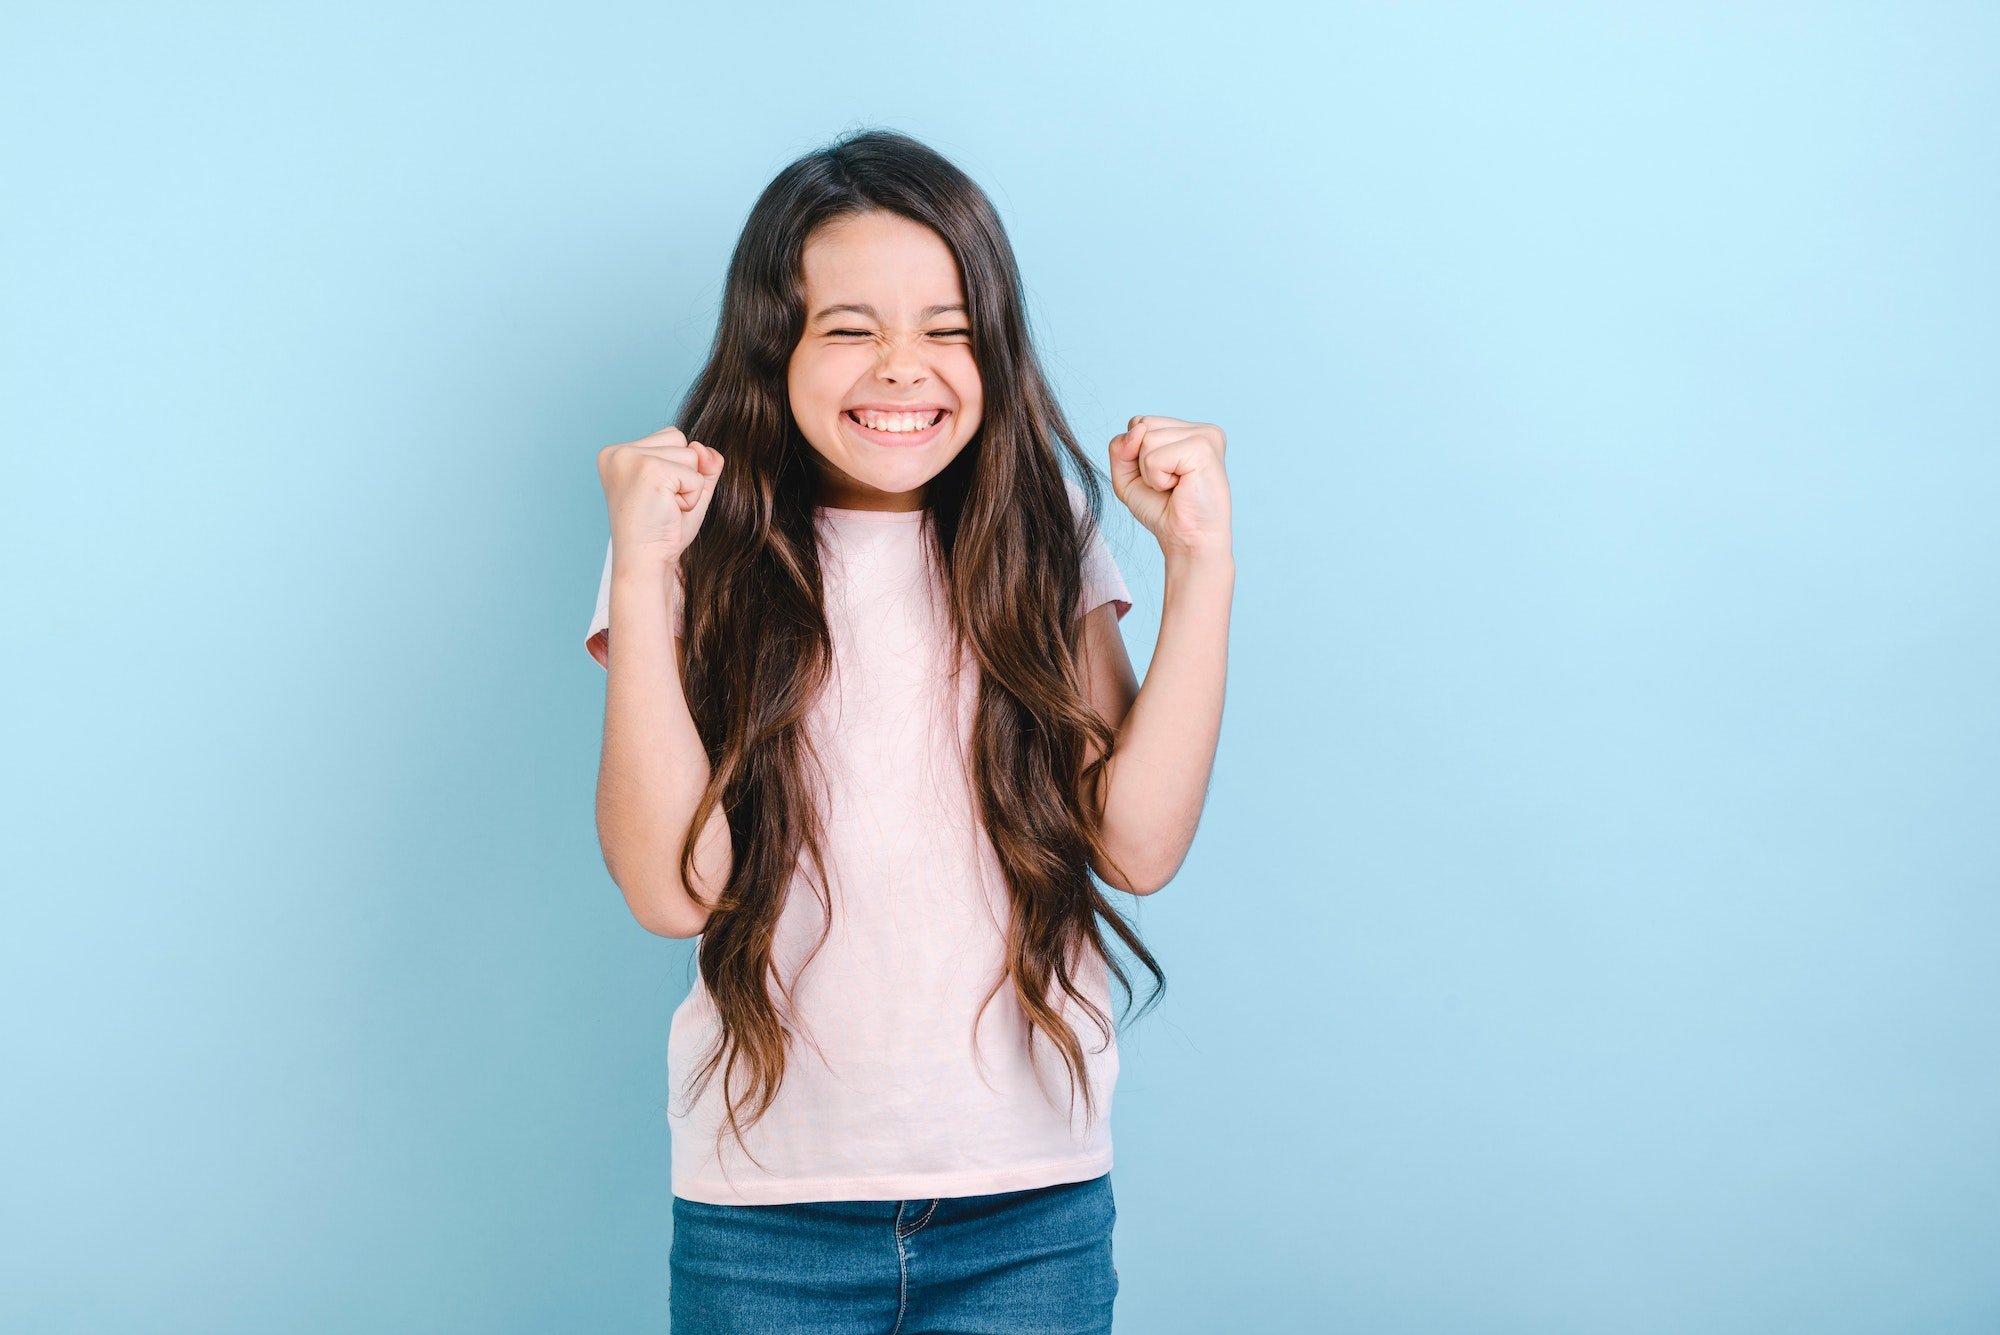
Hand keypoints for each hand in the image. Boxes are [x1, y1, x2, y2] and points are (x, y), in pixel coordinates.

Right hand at [596, 425, 725, 569]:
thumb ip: (702, 464)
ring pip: (691, 453)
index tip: (655, 497)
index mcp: (617, 453)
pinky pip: (695, 475)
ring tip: (665, 507)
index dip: (676, 470)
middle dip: (683, 474)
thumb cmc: (660, 531)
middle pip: (680, 439)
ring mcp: (631, 458)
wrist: (645, 563)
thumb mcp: (686, 489)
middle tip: (661, 504)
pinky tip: (669, 511)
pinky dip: (692, 497)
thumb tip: (705, 448)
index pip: (670, 436)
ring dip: (689, 486)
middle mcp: (618, 452)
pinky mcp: (650, 470)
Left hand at [1107, 414, 1230, 558]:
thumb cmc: (1164, 512)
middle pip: (1142, 425)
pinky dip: (1157, 479)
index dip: (1136, 454)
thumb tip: (1138, 430)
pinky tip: (1180, 488)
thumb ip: (1121, 448)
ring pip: (1146, 439)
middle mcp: (1201, 429)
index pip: (1140, 422)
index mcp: (1189, 431)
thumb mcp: (1128, 477)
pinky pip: (1154, 457)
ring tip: (1176, 487)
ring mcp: (1205, 435)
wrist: (1189, 541)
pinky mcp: (1203, 448)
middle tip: (1169, 484)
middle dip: (1142, 462)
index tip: (1162, 477)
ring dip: (1151, 472)